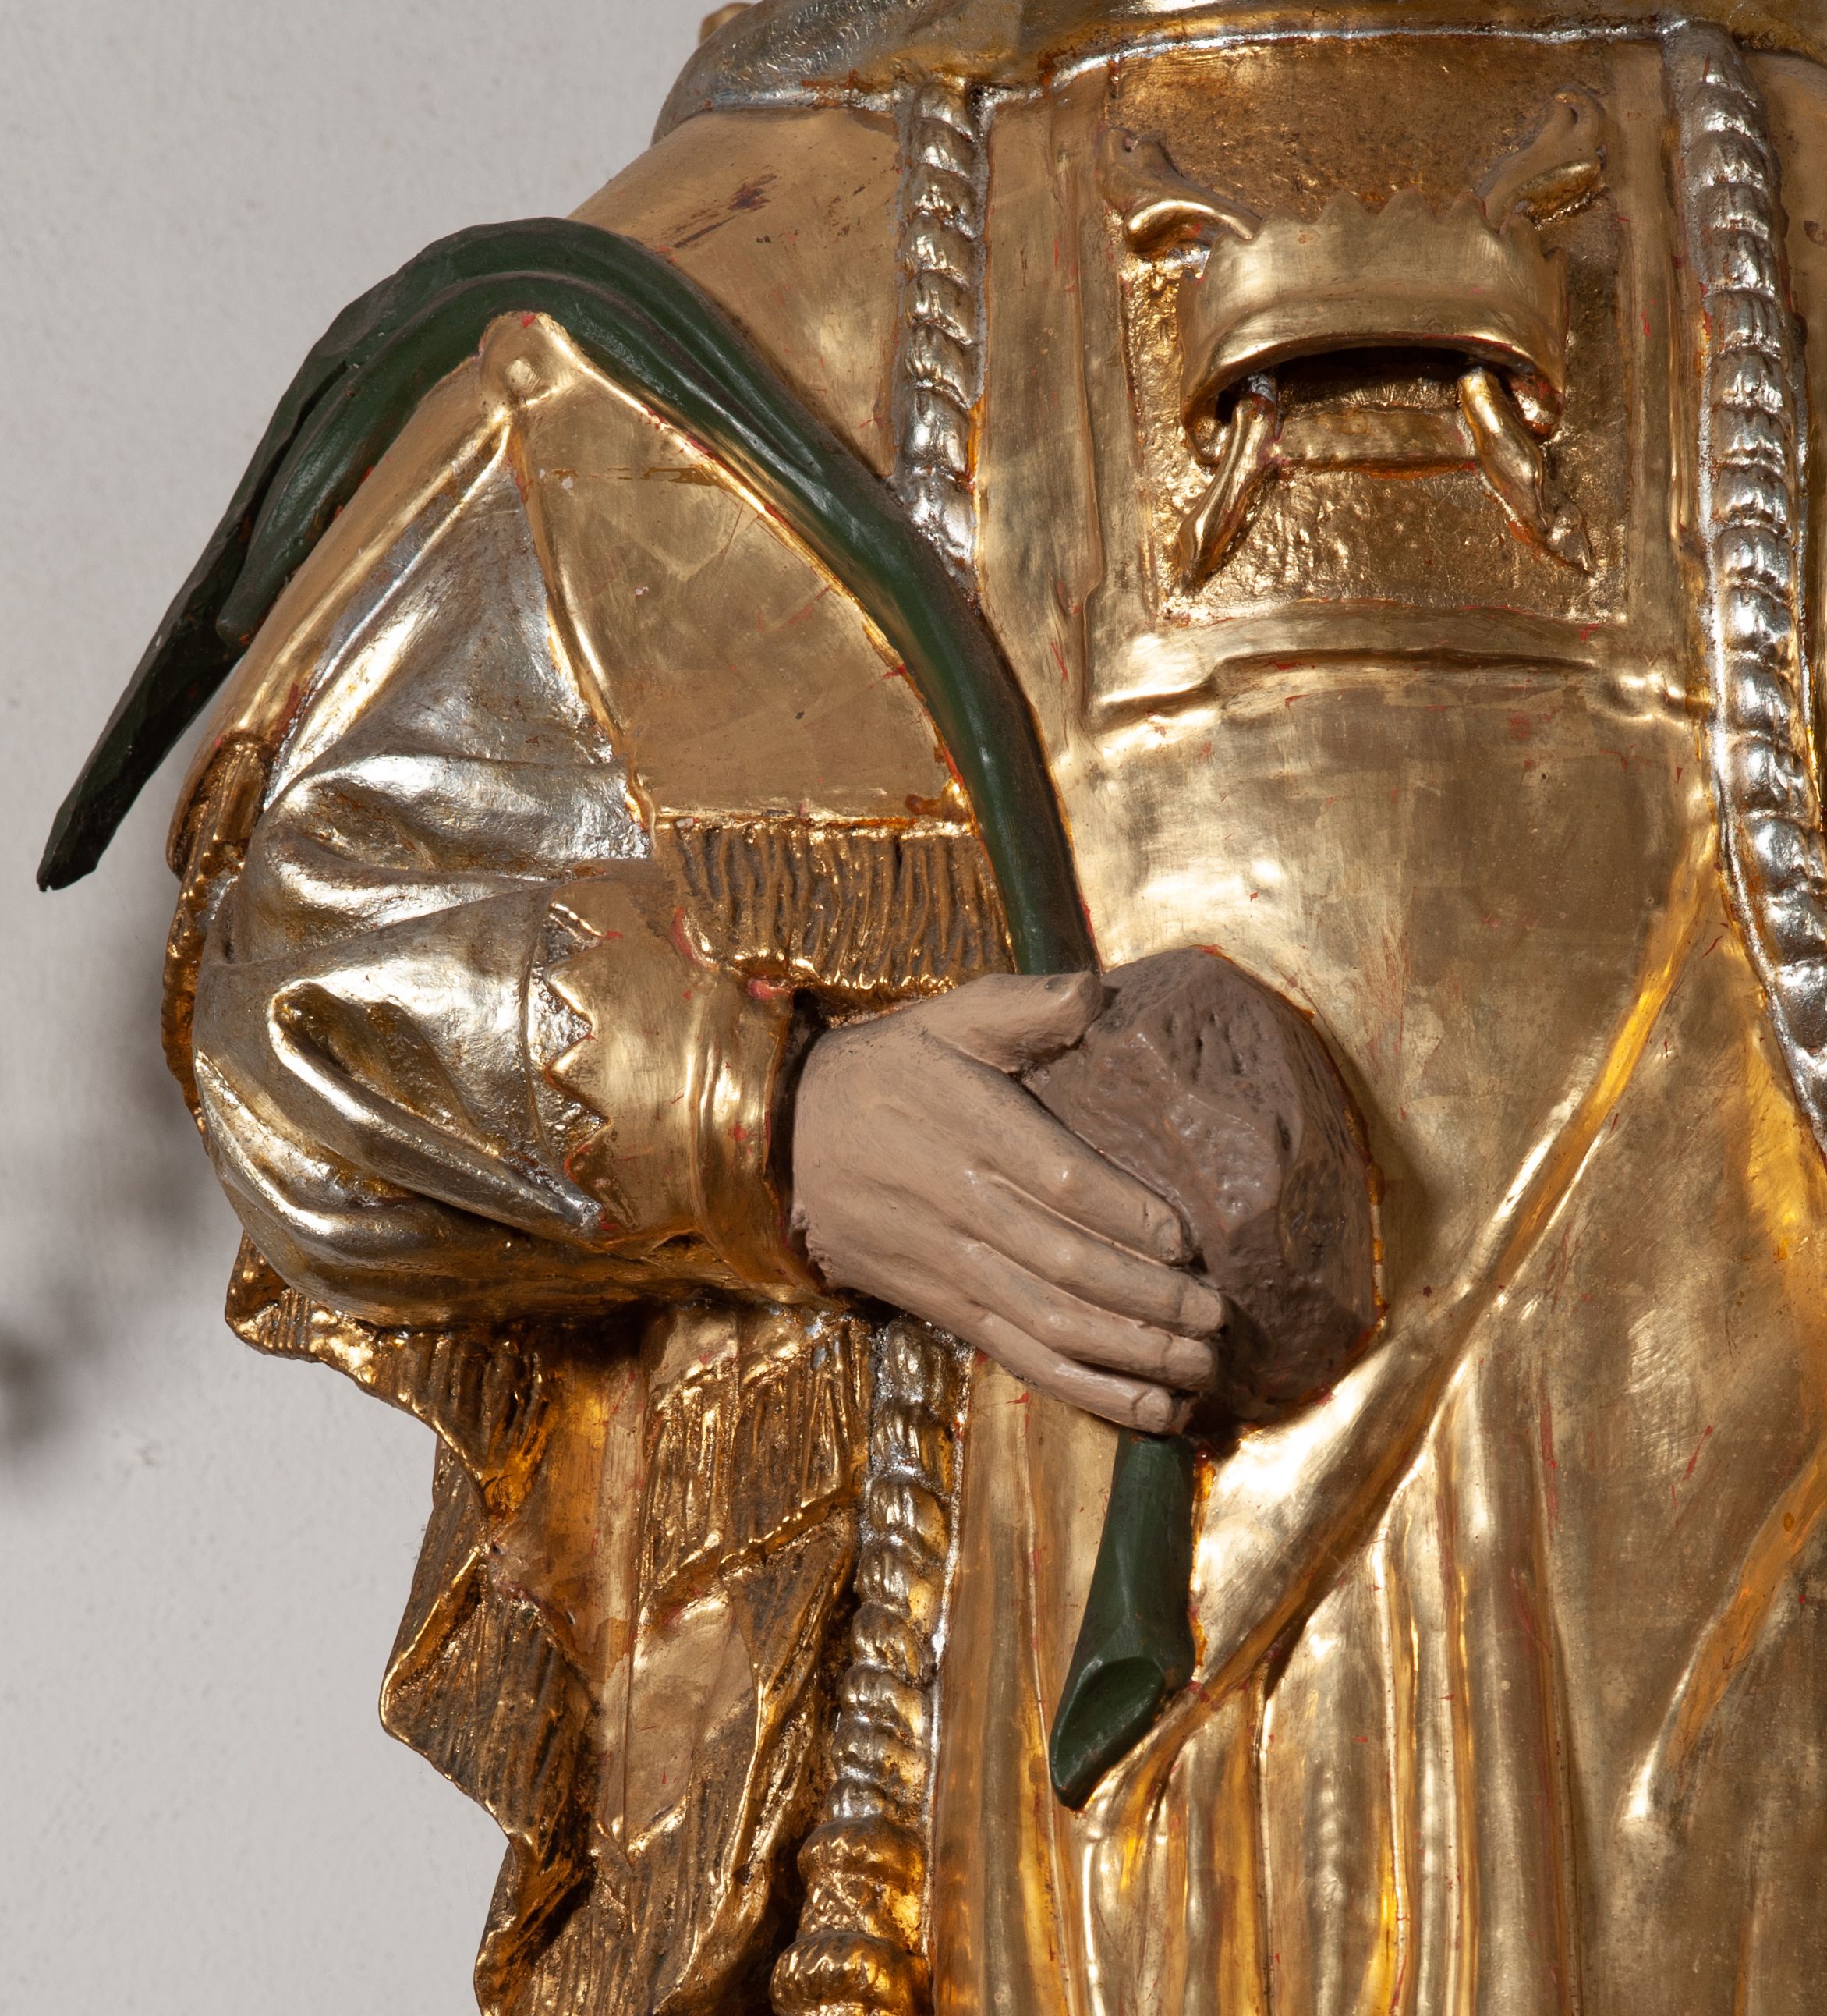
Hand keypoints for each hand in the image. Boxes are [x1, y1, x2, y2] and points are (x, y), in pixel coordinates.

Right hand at [790, 971, 1227, 1430]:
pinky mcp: (942, 1306)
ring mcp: (951, 1264)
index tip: (1186, 1238)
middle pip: (1066, 1264)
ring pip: (1049, 1321)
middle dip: (1149, 1299)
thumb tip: (1091, 988)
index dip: (1124, 1214)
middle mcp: (962, 1204)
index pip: (1058, 1179)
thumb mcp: (946, 1018)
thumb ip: (1021, 1004)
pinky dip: (1087, 1390)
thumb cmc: (887, 1071)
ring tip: (1199, 1370)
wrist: (788, 1139)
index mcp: (971, 1127)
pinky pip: (1020, 1356)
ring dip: (1130, 1354)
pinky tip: (1147, 1410)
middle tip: (1217, 1315)